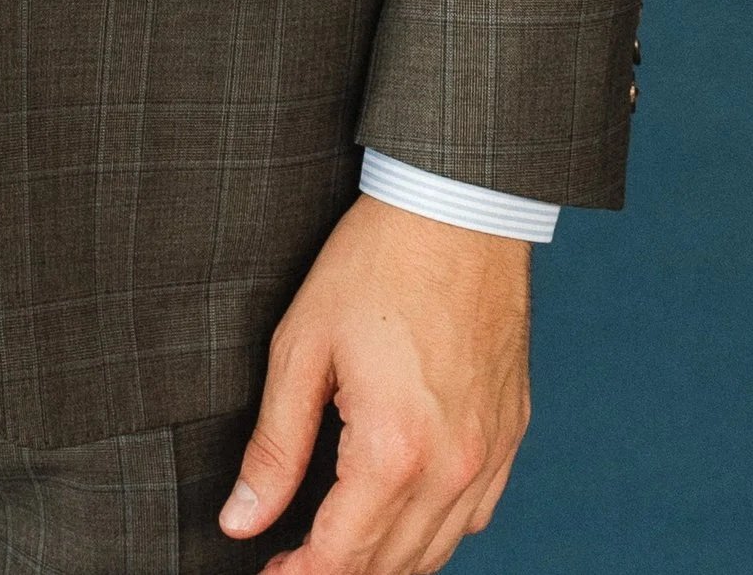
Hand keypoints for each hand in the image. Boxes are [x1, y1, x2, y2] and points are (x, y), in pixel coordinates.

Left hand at [220, 197, 530, 571]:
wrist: (458, 212)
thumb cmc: (376, 264)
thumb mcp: (302, 346)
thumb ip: (273, 446)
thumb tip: (242, 519)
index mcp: (395, 450)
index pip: (343, 558)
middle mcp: (453, 468)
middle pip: (391, 567)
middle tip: (290, 562)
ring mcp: (490, 457)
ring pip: (437, 553)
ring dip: (385, 563)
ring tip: (334, 548)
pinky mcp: (510, 437)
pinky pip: (474, 517)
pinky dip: (434, 534)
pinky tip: (398, 515)